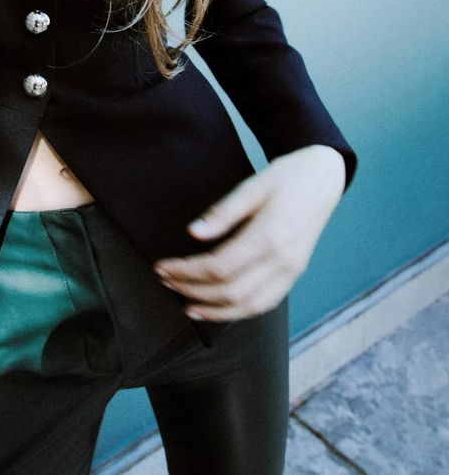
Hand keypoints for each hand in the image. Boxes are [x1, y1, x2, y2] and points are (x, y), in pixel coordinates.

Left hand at [152, 145, 345, 321]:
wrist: (324, 177)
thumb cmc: (288, 176)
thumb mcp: (252, 185)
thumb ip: (223, 213)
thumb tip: (193, 232)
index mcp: (270, 236)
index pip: (219, 267)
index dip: (187, 271)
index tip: (163, 266)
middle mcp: (282, 260)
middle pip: (231, 291)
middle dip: (193, 290)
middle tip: (167, 281)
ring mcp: (291, 271)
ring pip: (249, 307)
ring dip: (215, 310)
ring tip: (187, 305)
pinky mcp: (294, 274)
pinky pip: (265, 304)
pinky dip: (238, 312)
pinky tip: (218, 308)